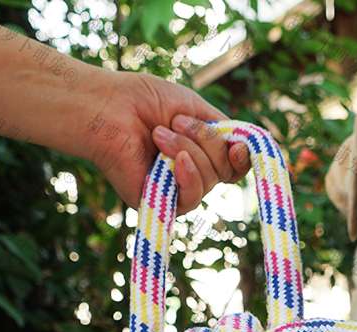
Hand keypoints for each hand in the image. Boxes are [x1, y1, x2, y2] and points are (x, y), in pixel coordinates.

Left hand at [83, 71, 249, 211]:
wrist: (105, 109)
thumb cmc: (142, 102)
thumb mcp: (192, 107)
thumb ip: (221, 129)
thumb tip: (252, 147)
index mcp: (199, 151)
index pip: (233, 165)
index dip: (242, 158)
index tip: (239, 145)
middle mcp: (190, 174)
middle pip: (225, 170)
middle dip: (206, 142)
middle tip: (175, 121)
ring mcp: (175, 191)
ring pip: (209, 181)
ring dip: (189, 151)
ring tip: (160, 134)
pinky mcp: (160, 205)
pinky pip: (191, 198)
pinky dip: (187, 176)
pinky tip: (173, 160)